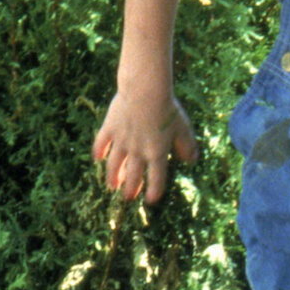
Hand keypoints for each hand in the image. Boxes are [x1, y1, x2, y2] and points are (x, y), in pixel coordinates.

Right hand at [93, 89, 197, 204]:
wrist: (145, 90)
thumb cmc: (167, 108)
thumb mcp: (182, 128)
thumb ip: (186, 147)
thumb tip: (191, 161)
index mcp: (157, 153)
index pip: (156, 179)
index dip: (154, 191)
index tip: (151, 200)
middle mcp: (138, 151)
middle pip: (133, 175)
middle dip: (131, 189)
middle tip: (128, 197)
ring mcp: (121, 141)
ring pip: (114, 164)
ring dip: (113, 177)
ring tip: (111, 185)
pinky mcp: (110, 128)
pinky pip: (101, 143)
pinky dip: (98, 151)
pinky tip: (97, 158)